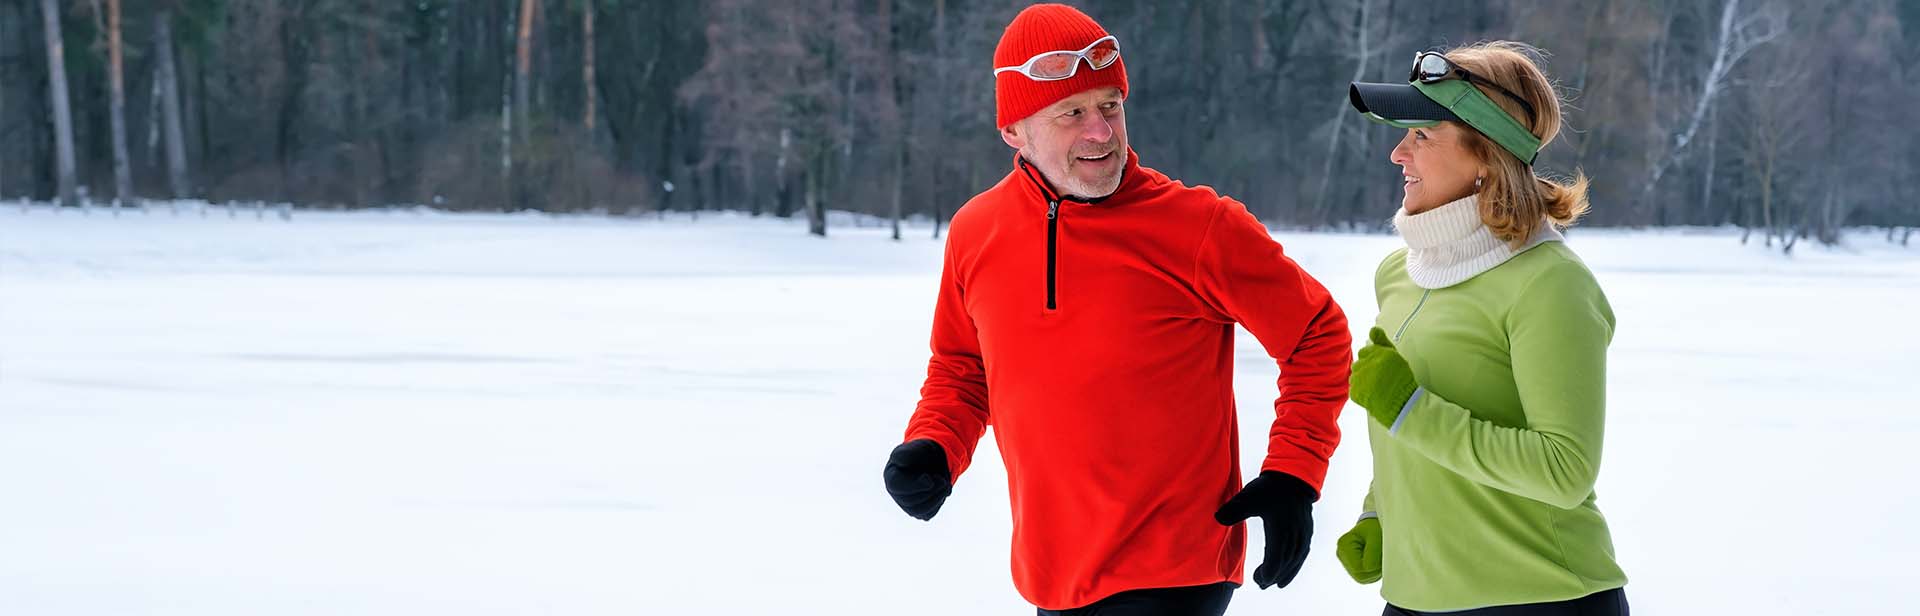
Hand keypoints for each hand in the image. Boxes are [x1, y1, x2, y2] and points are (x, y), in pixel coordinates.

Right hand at [883, 439, 951, 519]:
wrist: (933, 461)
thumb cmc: (922, 453)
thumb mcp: (917, 448)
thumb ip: (908, 453)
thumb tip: (899, 460)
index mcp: (892, 476)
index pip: (896, 486)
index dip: (914, 485)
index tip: (929, 479)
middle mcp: (897, 493)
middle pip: (909, 501)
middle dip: (930, 491)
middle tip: (942, 480)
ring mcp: (907, 504)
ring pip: (919, 511)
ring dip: (936, 498)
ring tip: (946, 485)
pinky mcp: (919, 511)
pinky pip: (928, 514)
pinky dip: (938, 502)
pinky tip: (944, 491)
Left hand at [1214, 471, 1315, 588]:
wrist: (1293, 474)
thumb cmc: (1269, 487)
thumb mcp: (1248, 496)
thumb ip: (1233, 510)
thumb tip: (1217, 519)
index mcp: (1280, 528)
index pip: (1276, 557)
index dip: (1268, 571)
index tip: (1258, 580)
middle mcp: (1294, 533)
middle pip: (1286, 561)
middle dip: (1274, 576)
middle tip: (1261, 585)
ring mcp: (1303, 532)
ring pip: (1296, 559)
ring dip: (1286, 572)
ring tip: (1275, 583)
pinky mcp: (1307, 529)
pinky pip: (1303, 552)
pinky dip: (1296, 564)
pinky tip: (1290, 568)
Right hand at [1336, 517, 1382, 583]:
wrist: (1374, 525)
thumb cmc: (1374, 528)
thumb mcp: (1376, 536)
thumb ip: (1373, 553)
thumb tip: (1370, 568)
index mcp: (1344, 546)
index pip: (1359, 568)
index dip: (1374, 566)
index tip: (1381, 554)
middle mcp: (1342, 556)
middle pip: (1360, 576)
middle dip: (1375, 570)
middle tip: (1383, 556)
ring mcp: (1347, 563)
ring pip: (1364, 578)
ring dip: (1376, 571)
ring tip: (1379, 556)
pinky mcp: (1353, 567)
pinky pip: (1366, 577)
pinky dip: (1375, 572)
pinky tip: (1377, 560)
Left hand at [1350, 327, 1418, 426]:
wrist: (1403, 404)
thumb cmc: (1401, 379)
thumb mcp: (1394, 356)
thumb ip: (1381, 341)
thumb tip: (1372, 328)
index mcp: (1378, 353)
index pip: (1364, 351)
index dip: (1372, 360)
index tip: (1381, 369)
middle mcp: (1366, 363)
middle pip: (1358, 363)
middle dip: (1366, 369)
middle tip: (1379, 379)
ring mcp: (1359, 378)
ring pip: (1355, 376)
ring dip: (1363, 380)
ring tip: (1377, 388)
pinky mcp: (1355, 392)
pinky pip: (1354, 389)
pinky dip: (1361, 392)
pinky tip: (1373, 395)